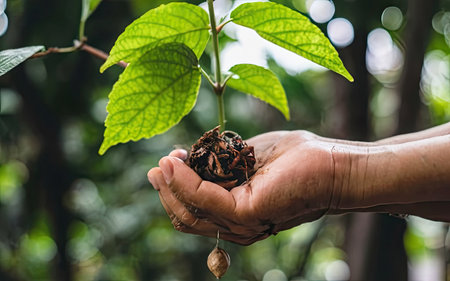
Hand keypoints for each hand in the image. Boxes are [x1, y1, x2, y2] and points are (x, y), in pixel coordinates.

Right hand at [148, 131, 334, 244]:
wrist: (334, 163)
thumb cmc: (297, 158)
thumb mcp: (247, 158)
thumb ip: (219, 164)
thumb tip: (188, 158)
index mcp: (236, 212)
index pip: (194, 211)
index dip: (175, 189)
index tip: (167, 162)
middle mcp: (236, 225)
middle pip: (186, 217)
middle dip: (166, 192)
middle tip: (157, 167)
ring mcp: (242, 223)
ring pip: (190, 212)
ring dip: (171, 186)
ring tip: (164, 162)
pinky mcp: (248, 213)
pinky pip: (205, 199)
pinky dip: (186, 182)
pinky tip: (175, 162)